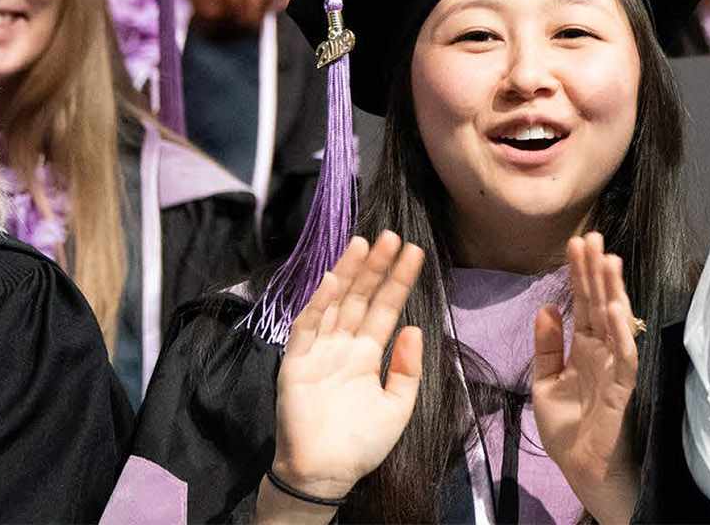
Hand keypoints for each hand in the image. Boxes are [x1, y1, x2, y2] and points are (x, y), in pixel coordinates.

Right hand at [269, 233, 425, 500]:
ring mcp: (318, 352)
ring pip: (334, 304)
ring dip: (348, 274)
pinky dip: (317, 304)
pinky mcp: (295, 364)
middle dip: (375, 267)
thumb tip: (414, 327)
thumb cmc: (363, 443)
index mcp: (367, 356)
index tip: (413, 252)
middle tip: (391, 235)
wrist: (326, 473)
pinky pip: (306, 328)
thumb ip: (407, 368)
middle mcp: (342, 347)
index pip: (385, 310)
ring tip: (365, 243)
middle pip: (360, 299)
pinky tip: (331, 279)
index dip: (398, 281)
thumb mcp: (399, 405)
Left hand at [533, 233, 642, 524]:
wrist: (578, 468)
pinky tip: (619, 310)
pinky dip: (623, 334)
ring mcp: (615, 368)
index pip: (583, 302)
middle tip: (592, 236)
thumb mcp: (544, 382)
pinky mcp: (622, 389)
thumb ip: (547, 346)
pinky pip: (625, 358)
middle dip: (596, 271)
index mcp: (584, 347)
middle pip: (601, 303)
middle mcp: (603, 351)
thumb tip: (547, 307)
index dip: (579, 274)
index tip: (576, 242)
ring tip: (608, 260)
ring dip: (613, 292)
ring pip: (617, 322)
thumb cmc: (568, 428)